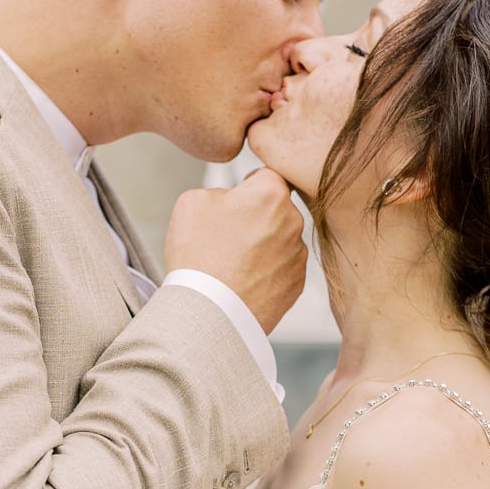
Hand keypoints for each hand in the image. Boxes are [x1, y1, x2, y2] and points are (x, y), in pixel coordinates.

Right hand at [165, 167, 306, 334]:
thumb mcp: (191, 202)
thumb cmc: (198, 257)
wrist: (210, 313)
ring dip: (263, 245)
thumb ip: (220, 189)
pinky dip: (267, 270)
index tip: (237, 200)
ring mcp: (298, 254)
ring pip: (281, 239)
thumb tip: (234, 199)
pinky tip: (244, 279)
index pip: (266, 175)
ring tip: (233, 263)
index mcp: (270, 193)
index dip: (249, 185)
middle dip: (257, 217)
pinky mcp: (297, 282)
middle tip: (229, 236)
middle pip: (276, 209)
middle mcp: (293, 221)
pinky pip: (283, 266)